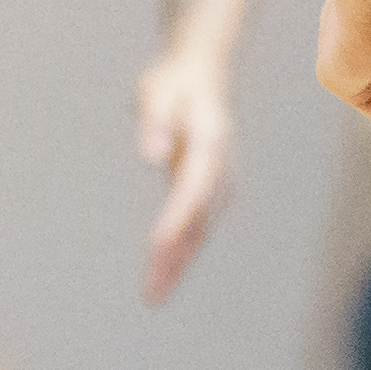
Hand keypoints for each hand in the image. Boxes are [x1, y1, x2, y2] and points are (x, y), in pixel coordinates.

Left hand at [133, 51, 234, 304]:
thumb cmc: (175, 83)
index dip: (176, 220)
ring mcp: (218, 184)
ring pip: (199, 232)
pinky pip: (196, 228)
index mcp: (210, 145)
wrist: (203, 74)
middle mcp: (220, 172)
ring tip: (154, 295)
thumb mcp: (158, 90)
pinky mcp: (209, 191)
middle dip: (176, 259)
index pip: (193, 190)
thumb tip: (150, 155)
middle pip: (198, 222)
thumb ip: (155, 119)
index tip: (157, 247)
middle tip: (152, 293)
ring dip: (178, 264)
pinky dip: (181, 252)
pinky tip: (163, 273)